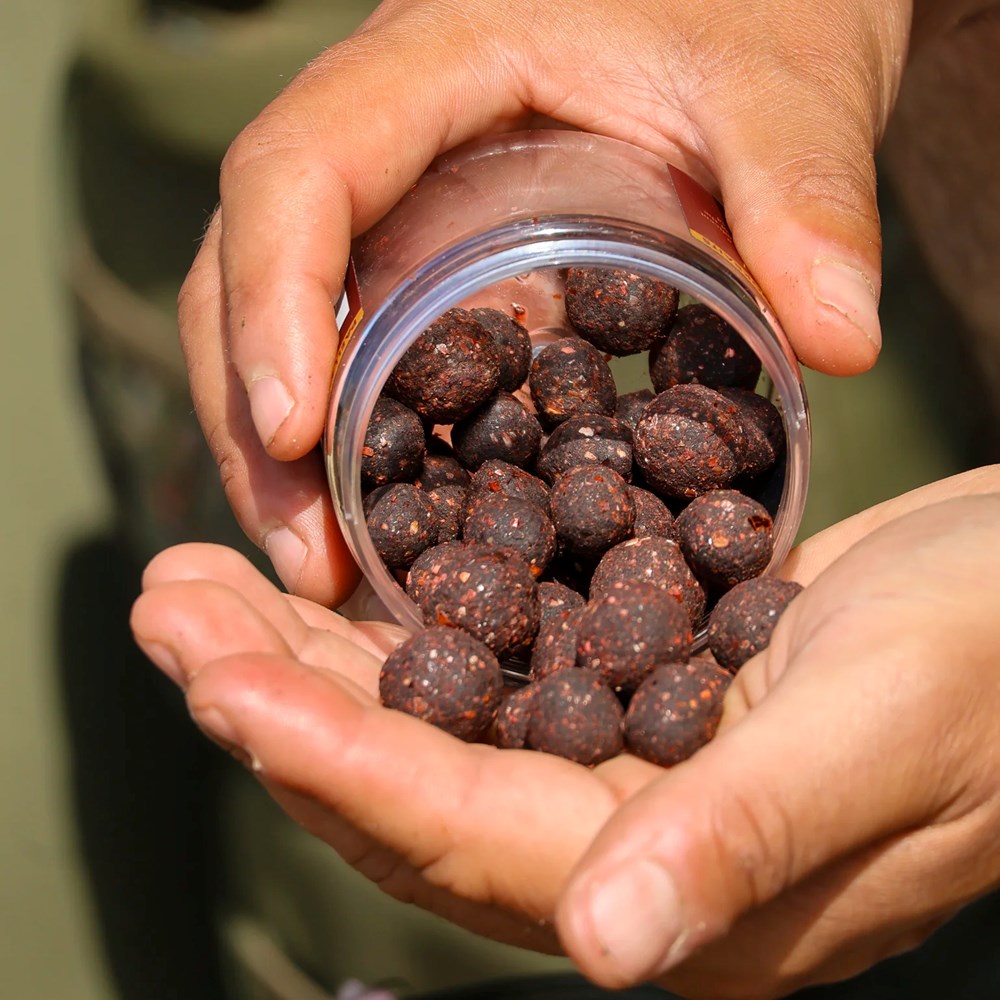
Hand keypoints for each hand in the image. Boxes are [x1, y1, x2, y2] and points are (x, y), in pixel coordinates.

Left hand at [130, 466, 999, 997]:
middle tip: (164, 604)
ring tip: (203, 580)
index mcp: (670, 884)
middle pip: (406, 783)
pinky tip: (337, 566)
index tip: (209, 677)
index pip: (459, 833)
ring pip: (425, 720)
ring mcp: (615, 758)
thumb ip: (750, 841)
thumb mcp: (886, 734)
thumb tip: (617, 953)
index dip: (326, 761)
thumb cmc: (993, 662)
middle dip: (272, 697)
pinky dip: (400, 616)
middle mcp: (619, 837)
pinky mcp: (624, 683)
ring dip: (310, 653)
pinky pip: (484, 661)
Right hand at [179, 0, 914, 600]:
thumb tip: (842, 341)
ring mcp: (397, 205)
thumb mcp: (783, 89)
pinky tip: (379, 526)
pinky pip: (353, 349)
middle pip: (247, 267)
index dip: (269, 298)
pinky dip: (348, 444)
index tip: (292, 433)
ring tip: (325, 572)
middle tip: (306, 559)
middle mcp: (386, 138)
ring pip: (284, 322)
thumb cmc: (754, 13)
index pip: (297, 170)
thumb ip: (805, 195)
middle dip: (252, 419)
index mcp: (434, 64)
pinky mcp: (428, 264)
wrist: (744, 5)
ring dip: (285, 455)